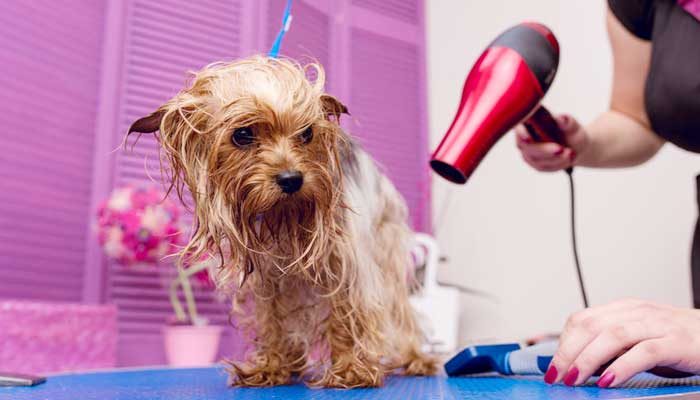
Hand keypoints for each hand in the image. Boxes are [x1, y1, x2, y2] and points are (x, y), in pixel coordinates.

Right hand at [515, 114, 589, 171]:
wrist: (575, 144)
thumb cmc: (569, 130)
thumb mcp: (570, 124)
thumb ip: (566, 121)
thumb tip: (560, 118)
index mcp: (528, 121)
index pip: (518, 126)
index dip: (520, 132)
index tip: (527, 139)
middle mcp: (524, 136)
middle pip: (525, 146)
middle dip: (543, 150)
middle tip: (560, 149)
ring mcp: (527, 151)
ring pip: (535, 159)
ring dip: (554, 158)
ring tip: (570, 153)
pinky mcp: (534, 163)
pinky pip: (542, 167)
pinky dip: (557, 164)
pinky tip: (569, 158)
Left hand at [544, 299, 699, 387]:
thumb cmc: (677, 340)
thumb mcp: (638, 339)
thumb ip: (611, 347)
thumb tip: (577, 364)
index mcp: (624, 309)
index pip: (582, 320)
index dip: (563, 343)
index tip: (552, 367)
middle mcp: (637, 313)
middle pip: (591, 326)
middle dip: (568, 352)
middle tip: (557, 376)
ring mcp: (658, 325)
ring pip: (612, 336)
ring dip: (588, 359)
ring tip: (574, 379)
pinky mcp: (677, 343)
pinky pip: (644, 352)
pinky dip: (622, 367)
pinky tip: (608, 381)